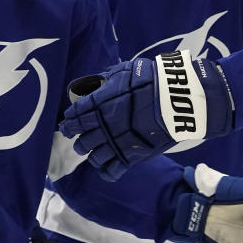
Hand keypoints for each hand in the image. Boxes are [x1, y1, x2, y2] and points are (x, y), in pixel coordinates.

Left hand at [60, 50, 233, 179]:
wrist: (176, 99)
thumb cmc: (151, 80)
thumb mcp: (124, 72)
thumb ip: (106, 79)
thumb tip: (95, 85)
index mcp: (98, 103)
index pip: (75, 115)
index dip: (69, 121)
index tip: (67, 123)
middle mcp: (103, 125)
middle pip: (81, 139)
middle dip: (79, 139)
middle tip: (80, 139)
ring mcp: (116, 143)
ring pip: (93, 157)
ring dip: (91, 155)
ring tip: (93, 153)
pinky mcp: (130, 157)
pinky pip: (111, 171)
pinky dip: (106, 171)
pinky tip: (106, 168)